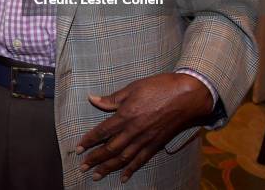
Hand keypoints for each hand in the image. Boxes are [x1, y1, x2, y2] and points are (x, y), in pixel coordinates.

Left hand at [76, 73, 212, 182]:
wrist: (186, 96)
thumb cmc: (158, 87)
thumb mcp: (132, 88)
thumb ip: (112, 98)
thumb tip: (92, 99)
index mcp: (126, 115)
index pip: (102, 131)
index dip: (89, 140)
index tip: (78, 148)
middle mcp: (134, 131)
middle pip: (110, 148)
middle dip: (95, 159)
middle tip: (82, 167)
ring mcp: (146, 140)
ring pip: (123, 158)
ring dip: (109, 167)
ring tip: (97, 175)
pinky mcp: (156, 145)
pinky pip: (141, 160)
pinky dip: (131, 169)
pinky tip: (123, 177)